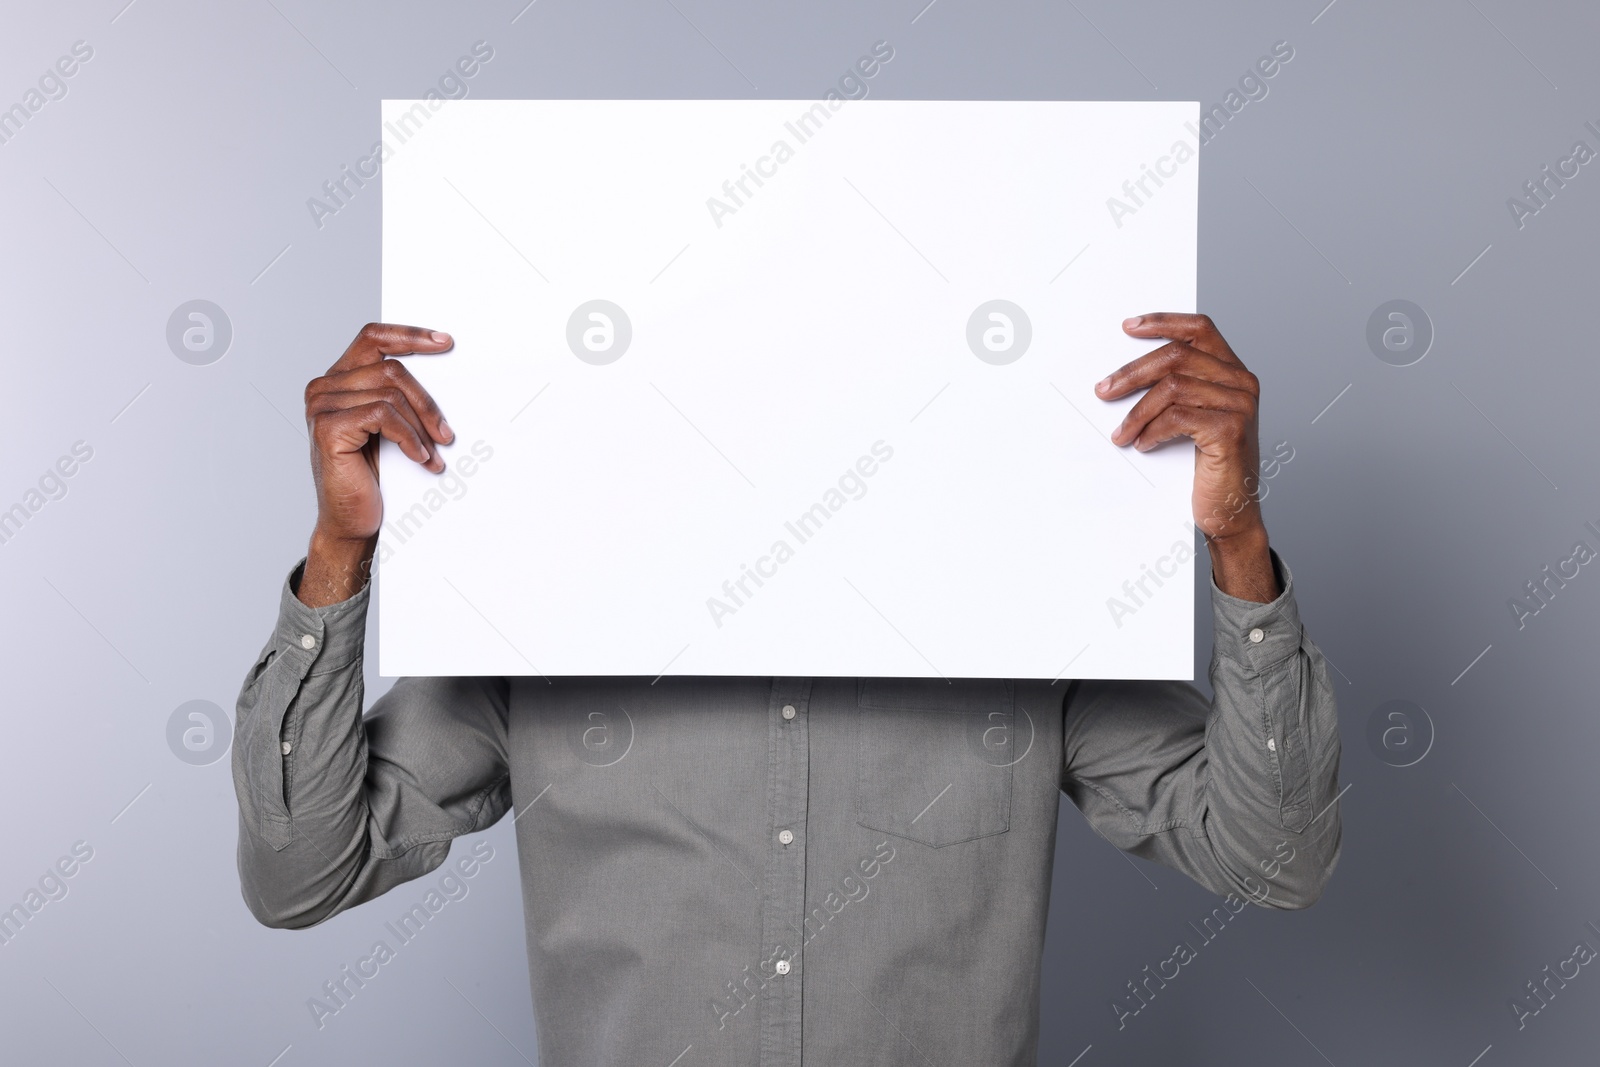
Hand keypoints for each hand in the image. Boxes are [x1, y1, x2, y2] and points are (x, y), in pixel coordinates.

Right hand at [297, 323, 455, 606]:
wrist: (350, 521)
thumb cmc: (371, 476)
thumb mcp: (387, 428)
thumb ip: (396, 396)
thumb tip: (441, 374)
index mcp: (338, 379)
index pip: (373, 337)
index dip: (410, 335)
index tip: (445, 342)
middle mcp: (324, 387)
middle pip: (390, 368)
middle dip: (426, 401)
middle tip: (447, 432)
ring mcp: (321, 405)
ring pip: (391, 392)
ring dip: (422, 425)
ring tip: (434, 453)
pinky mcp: (328, 427)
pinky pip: (383, 416)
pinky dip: (409, 439)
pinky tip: (420, 459)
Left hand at [1094, 313, 1279, 602]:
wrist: (1230, 511)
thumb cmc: (1208, 467)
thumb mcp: (1193, 420)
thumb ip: (1177, 390)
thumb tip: (1126, 376)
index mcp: (1233, 372)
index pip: (1200, 329)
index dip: (1163, 322)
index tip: (1128, 327)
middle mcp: (1242, 382)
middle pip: (1177, 356)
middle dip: (1132, 372)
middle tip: (1104, 390)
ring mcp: (1240, 404)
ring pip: (1173, 387)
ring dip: (1137, 412)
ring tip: (1121, 433)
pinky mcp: (1230, 429)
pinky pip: (1177, 417)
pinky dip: (1152, 430)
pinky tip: (1143, 445)